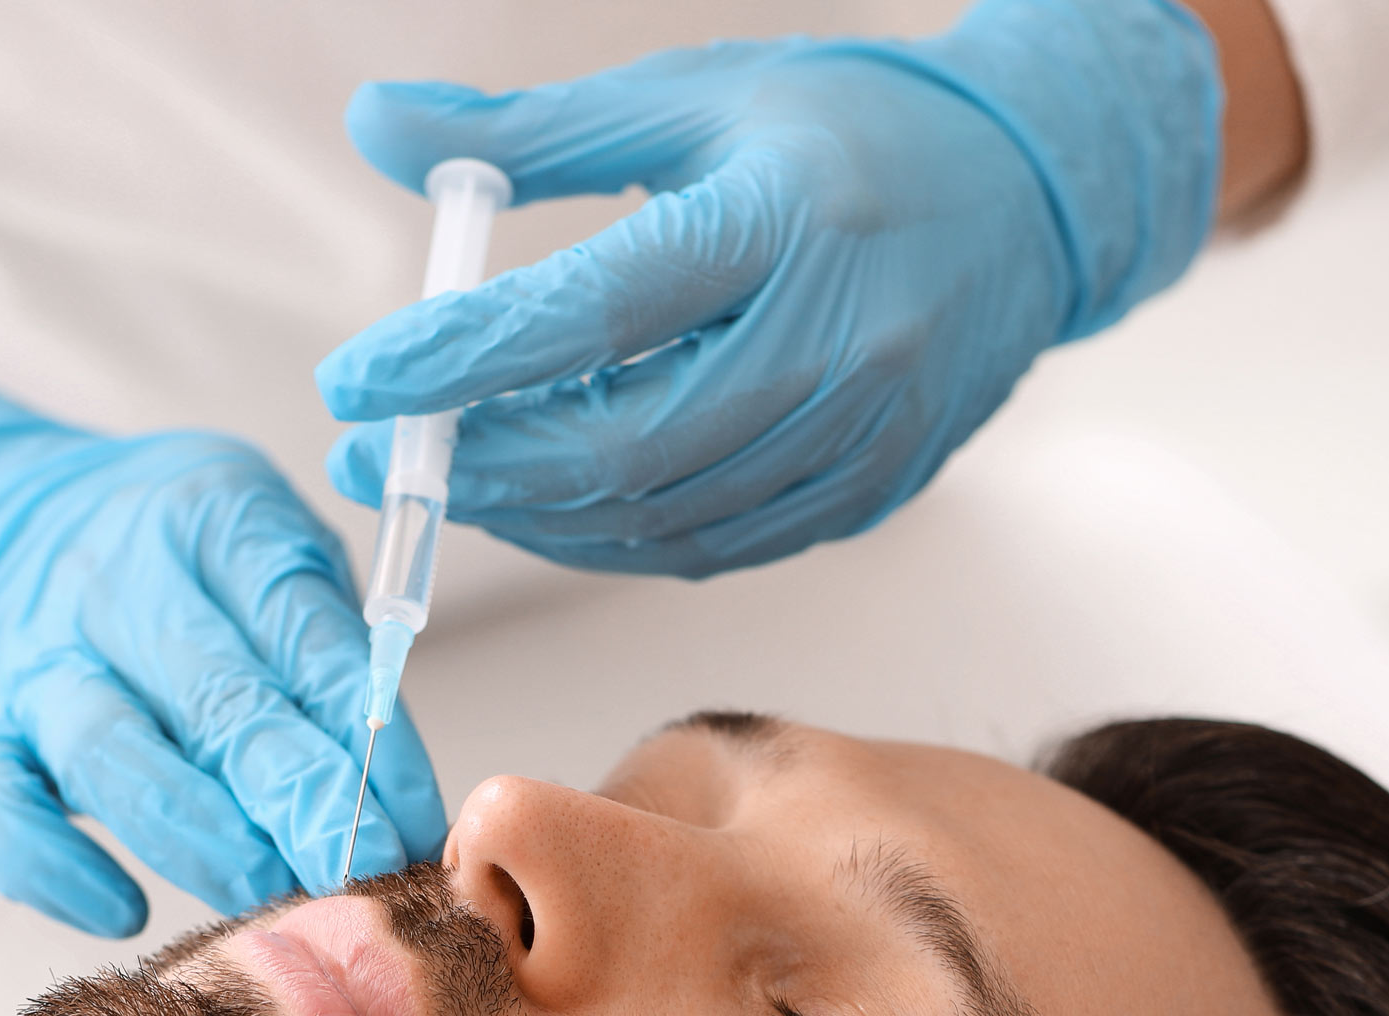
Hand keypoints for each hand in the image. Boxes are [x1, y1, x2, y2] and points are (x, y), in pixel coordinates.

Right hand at [0, 355, 445, 934]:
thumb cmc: (155, 557)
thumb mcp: (255, 549)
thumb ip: (322, 648)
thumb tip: (398, 796)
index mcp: (208, 519)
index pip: (304, 636)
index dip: (367, 743)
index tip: (414, 824)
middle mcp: (111, 582)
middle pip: (217, 697)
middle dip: (300, 798)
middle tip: (363, 874)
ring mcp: (30, 661)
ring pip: (113, 755)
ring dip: (200, 837)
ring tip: (268, 892)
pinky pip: (0, 815)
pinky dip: (59, 872)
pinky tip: (125, 910)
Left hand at [314, 0, 1224, 578]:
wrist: (1033, 197)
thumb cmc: (854, 130)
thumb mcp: (692, 96)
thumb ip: (530, 128)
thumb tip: (379, 126)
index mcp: (781, 222)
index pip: (590, 311)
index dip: (459, 359)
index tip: (356, 380)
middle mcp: (832, 343)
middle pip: (622, 446)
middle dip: (480, 467)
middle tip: (378, 460)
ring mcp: (860, 434)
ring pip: (661, 518)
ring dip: (535, 513)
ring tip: (455, 477)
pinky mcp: (869, 492)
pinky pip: (714, 545)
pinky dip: (614, 536)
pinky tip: (553, 502)